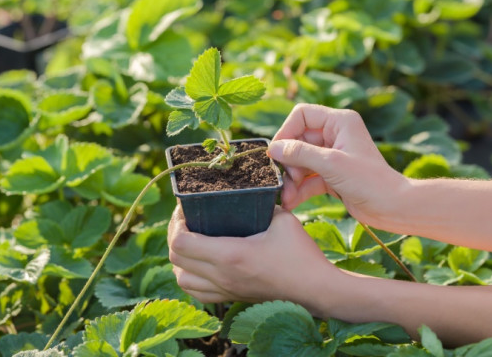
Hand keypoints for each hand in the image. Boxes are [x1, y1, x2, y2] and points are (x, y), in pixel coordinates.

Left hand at [168, 205, 339, 313]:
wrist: (317, 290)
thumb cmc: (301, 255)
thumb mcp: (282, 220)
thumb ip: (261, 205)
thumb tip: (247, 194)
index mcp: (230, 255)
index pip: (181, 243)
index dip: (176, 224)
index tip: (185, 209)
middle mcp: (222, 276)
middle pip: (175, 260)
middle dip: (174, 236)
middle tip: (185, 219)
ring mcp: (225, 290)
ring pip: (181, 279)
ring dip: (179, 259)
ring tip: (190, 240)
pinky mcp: (231, 298)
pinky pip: (197, 293)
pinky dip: (189, 278)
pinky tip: (200, 264)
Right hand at [268, 103, 407, 229]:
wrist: (392, 208)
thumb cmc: (369, 181)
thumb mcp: (330, 164)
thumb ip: (299, 153)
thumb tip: (272, 148)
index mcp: (339, 122)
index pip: (302, 115)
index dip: (286, 131)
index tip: (275, 152)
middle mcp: (335, 135)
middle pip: (298, 141)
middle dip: (288, 162)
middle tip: (282, 180)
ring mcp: (332, 156)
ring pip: (301, 162)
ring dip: (291, 179)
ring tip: (286, 197)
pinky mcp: (331, 175)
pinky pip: (307, 178)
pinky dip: (299, 189)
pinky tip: (290, 202)